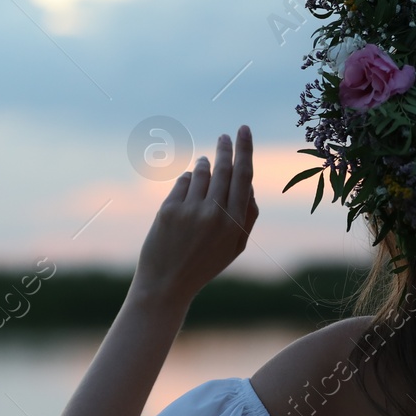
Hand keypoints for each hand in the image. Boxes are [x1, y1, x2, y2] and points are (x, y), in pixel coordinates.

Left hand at [133, 124, 259, 303]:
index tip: (243, 131)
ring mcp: (191, 211)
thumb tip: (248, 185)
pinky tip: (188, 188)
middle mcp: (215, 214)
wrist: (167, 285)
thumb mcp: (234, 247)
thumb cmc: (204, 264)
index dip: (244, 150)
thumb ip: (247, 217)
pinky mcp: (169, 209)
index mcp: (235, 223)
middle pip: (223, 168)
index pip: (244, 176)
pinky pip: (183, 182)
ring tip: (205, 162)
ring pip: (201, 172)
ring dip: (204, 163)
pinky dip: (188, 180)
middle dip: (226, 147)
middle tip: (225, 136)